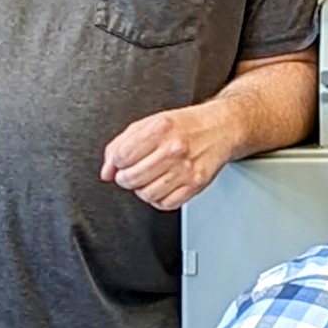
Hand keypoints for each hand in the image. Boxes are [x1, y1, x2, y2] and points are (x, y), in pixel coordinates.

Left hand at [101, 100, 237, 211]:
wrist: (220, 128)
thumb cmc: (184, 125)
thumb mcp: (149, 123)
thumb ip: (121, 144)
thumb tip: (106, 172)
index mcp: (159, 129)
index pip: (121, 157)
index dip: (116, 163)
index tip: (121, 163)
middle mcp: (173, 149)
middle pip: (131, 178)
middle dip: (125, 179)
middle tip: (131, 173)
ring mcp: (185, 168)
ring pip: (147, 194)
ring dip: (141, 190)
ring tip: (148, 179)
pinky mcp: (196, 184)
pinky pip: (166, 204)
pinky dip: (158, 199)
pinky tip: (161, 186)